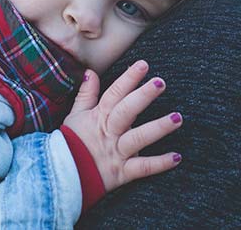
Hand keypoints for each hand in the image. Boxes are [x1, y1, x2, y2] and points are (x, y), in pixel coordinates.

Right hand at [62, 60, 182, 191]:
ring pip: (139, 138)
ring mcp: (116, 152)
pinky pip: (143, 167)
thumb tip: (91, 72)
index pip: (114, 94)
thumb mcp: (75, 116)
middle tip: (160, 82)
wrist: (63, 176)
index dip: (128, 79)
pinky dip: (160, 163)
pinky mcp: (122, 172)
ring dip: (158, 128)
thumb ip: (86, 94)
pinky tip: (177, 157)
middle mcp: (109, 133)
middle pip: (127, 111)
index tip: (143, 65)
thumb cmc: (71, 143)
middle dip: (143, 96)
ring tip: (177, 118)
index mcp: (99, 117)